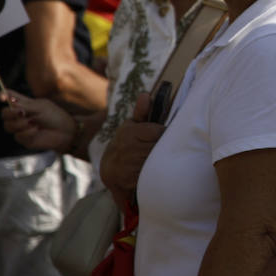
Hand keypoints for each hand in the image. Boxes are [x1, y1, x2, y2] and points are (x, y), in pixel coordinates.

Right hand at [0, 90, 77, 152]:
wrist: (65, 131)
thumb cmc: (55, 116)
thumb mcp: (40, 107)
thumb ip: (24, 105)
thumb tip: (9, 103)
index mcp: (24, 104)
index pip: (9, 97)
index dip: (3, 95)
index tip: (1, 96)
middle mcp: (19, 116)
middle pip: (4, 114)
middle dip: (10, 113)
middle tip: (21, 113)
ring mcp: (20, 128)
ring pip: (8, 126)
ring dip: (20, 124)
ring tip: (34, 122)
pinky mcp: (23, 139)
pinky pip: (17, 136)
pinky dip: (27, 132)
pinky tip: (36, 130)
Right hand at [101, 92, 162, 206]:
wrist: (111, 167)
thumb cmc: (128, 142)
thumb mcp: (133, 125)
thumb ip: (142, 112)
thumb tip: (145, 95)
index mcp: (129, 132)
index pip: (159, 132)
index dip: (164, 135)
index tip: (162, 138)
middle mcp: (126, 148)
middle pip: (158, 148)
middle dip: (163, 149)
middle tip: (161, 150)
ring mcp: (126, 165)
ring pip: (155, 162)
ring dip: (159, 162)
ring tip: (155, 160)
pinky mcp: (127, 180)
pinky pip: (149, 175)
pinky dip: (153, 174)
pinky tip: (149, 171)